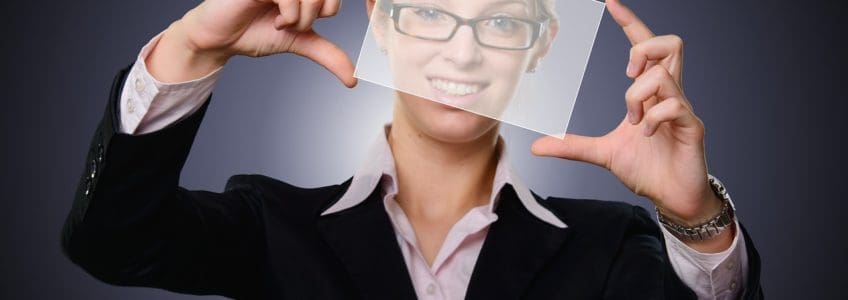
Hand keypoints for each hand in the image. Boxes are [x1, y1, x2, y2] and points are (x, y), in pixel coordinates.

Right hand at [147, 0, 355, 86]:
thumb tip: (353, 79)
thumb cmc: (255, 31)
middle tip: (293, 25)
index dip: (329, 10)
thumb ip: (327, 54)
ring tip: (282, 23)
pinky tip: (275, 19)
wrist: (220, 39)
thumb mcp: (299, 42)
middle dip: (315, 15)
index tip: (304, 22)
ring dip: (302, 16)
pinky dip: (290, 13)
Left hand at [531, 0, 720, 224]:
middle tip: (627, 74)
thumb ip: (572, 146)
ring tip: (634, 120)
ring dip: (637, 95)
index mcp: (651, 94)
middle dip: (643, 49)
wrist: (671, 197)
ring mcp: (682, 109)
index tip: (610, 5)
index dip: (630, 23)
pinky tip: (646, 134)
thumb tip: (537, 146)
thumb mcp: (602, 153)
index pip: (646, 47)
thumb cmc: (647, 169)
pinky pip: (674, 105)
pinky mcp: (692, 127)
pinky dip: (652, 118)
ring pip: (662, 75)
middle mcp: (670, 94)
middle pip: (671, 44)